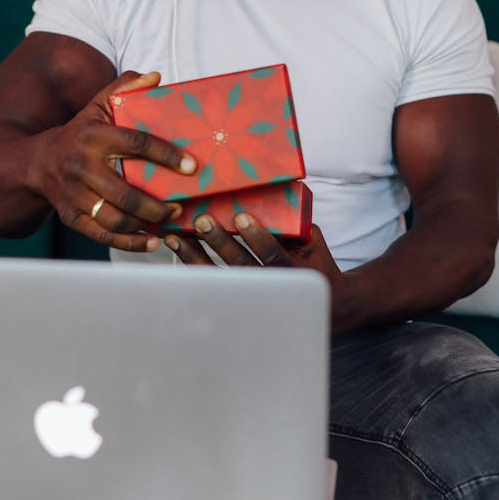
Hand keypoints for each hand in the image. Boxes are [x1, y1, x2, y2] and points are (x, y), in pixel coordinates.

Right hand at [33, 70, 196, 251]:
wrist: (33, 163)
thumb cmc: (78, 132)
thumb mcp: (96, 106)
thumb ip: (124, 88)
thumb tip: (156, 77)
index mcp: (92, 136)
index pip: (135, 144)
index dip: (166, 155)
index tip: (192, 166)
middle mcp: (81, 167)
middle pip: (126, 192)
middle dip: (158, 203)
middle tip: (181, 205)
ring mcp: (74, 195)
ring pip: (116, 217)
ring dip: (147, 223)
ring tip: (170, 219)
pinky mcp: (71, 217)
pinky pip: (104, 235)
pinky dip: (131, 243)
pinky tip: (153, 241)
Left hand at [164, 210, 342, 284]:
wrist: (323, 304)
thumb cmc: (316, 264)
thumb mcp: (312, 243)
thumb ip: (293, 224)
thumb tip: (270, 195)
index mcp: (294, 273)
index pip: (274, 256)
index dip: (257, 237)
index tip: (241, 217)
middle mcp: (271, 289)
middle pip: (241, 268)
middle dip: (219, 244)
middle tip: (201, 221)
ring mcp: (251, 299)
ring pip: (218, 280)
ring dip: (194, 257)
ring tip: (175, 238)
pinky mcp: (235, 301)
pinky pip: (209, 285)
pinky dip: (190, 267)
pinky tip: (176, 251)